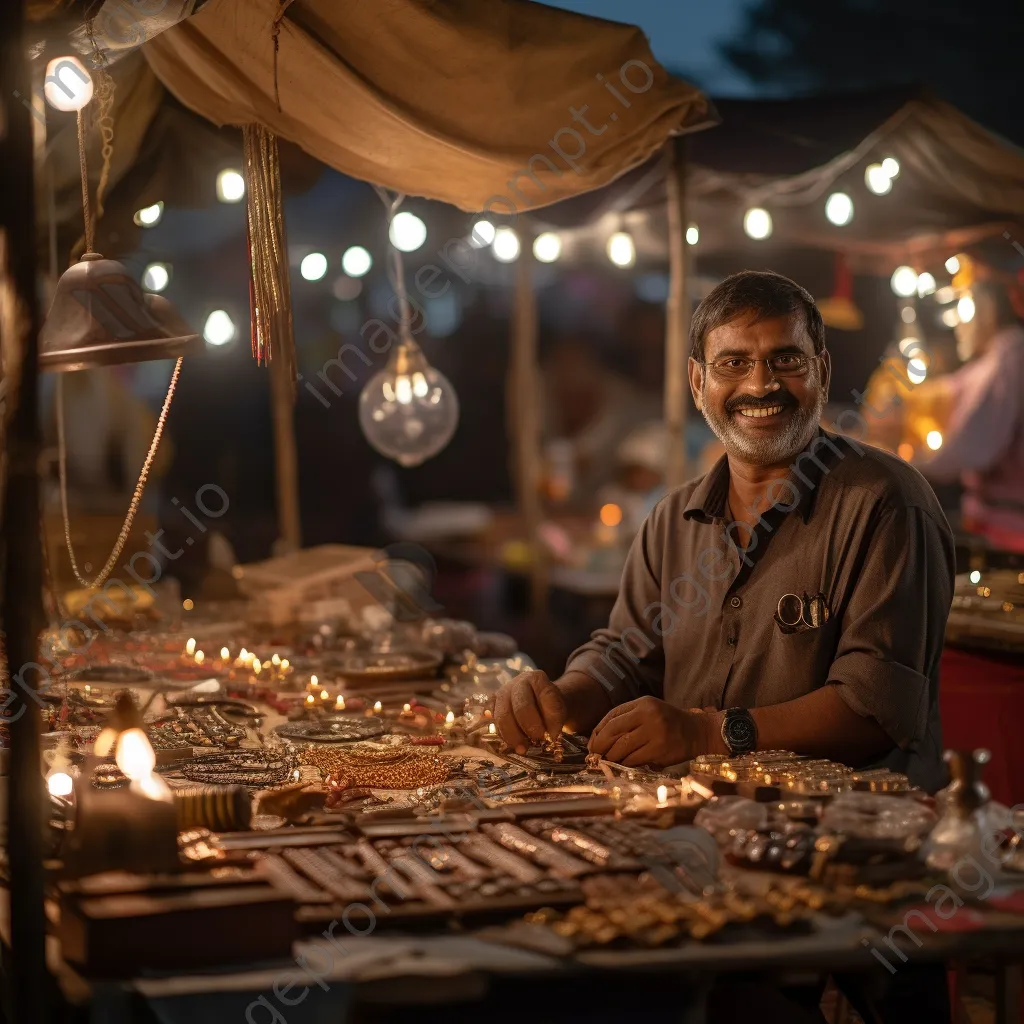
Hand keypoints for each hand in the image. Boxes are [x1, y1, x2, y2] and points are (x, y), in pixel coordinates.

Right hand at [493, 670, 567, 753]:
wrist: (536, 702)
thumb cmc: (548, 706)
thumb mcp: (559, 709)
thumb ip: (555, 719)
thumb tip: (549, 735)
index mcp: (537, 678)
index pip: (545, 698)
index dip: (551, 718)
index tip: (554, 734)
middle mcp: (517, 683)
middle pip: (521, 707)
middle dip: (530, 727)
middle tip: (538, 741)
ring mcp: (502, 693)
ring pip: (502, 716)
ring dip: (512, 736)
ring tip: (522, 749)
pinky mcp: (492, 705)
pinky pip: (491, 720)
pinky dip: (497, 732)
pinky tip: (505, 741)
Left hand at [589, 696, 710, 767]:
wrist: (698, 733)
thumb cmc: (669, 724)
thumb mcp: (649, 713)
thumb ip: (628, 720)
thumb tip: (599, 739)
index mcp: (643, 703)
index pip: (612, 716)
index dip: (598, 731)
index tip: (593, 743)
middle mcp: (648, 714)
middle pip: (613, 730)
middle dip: (600, 745)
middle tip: (595, 755)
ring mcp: (654, 731)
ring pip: (622, 747)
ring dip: (612, 757)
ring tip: (609, 762)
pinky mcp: (659, 749)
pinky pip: (634, 759)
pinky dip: (625, 764)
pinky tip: (625, 765)